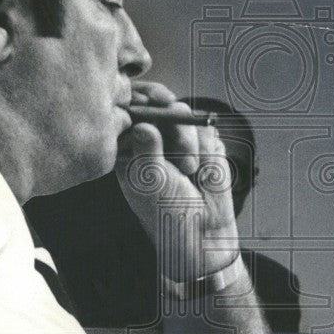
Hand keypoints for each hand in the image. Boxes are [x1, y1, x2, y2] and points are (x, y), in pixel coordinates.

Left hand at [115, 81, 239, 281]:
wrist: (203, 232)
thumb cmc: (167, 213)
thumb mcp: (152, 185)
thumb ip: (147, 153)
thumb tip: (143, 126)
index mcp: (127, 149)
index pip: (126, 113)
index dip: (138, 100)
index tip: (152, 100)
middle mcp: (151, 140)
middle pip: (156, 107)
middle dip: (169, 115)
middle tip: (175, 114)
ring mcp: (177, 140)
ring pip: (184, 116)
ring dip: (189, 139)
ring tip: (190, 169)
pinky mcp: (202, 144)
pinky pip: (205, 130)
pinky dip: (206, 147)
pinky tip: (202, 169)